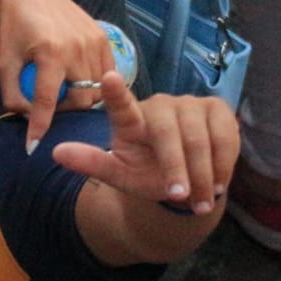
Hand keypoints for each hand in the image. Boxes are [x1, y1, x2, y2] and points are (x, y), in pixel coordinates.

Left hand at [0, 0, 114, 144]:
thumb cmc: (14, 29)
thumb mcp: (4, 61)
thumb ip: (11, 93)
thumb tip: (25, 119)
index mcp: (50, 52)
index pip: (47, 100)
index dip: (39, 127)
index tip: (31, 147)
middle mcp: (77, 48)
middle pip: (81, 99)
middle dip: (66, 112)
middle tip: (51, 108)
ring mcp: (94, 42)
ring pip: (97, 90)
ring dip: (80, 100)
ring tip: (64, 95)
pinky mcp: (103, 38)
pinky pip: (106, 75)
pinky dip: (95, 85)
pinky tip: (80, 83)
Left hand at [51, 73, 237, 214]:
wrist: (183, 179)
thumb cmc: (145, 173)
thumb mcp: (119, 175)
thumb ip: (92, 163)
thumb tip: (55, 153)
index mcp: (129, 120)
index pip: (121, 105)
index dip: (116, 93)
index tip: (110, 78)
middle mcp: (160, 105)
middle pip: (168, 134)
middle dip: (176, 169)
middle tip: (179, 196)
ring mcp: (190, 104)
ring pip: (199, 139)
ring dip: (203, 175)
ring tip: (199, 201)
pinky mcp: (218, 109)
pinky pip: (225, 138)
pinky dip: (223, 165)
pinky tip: (218, 185)